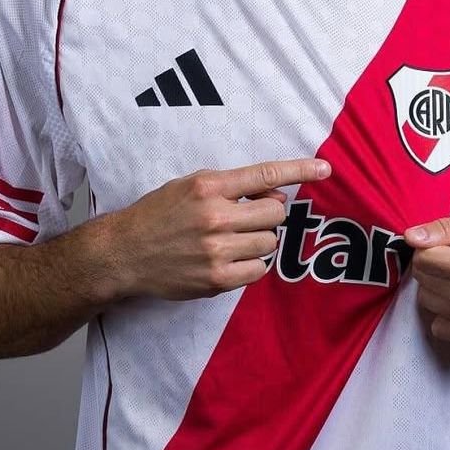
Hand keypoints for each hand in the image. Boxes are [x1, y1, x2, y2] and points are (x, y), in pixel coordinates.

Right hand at [91, 158, 330, 301]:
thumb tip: (275, 196)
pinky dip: (252, 265)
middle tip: (248, 218)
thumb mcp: (191, 186)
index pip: (265, 175)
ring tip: (230, 240)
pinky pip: (258, 271)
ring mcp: (217, 250)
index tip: (325, 170)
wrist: (124, 253)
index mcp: (208, 186)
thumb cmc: (158, 214)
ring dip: (258, 240)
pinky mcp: (216, 279)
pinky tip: (230, 259)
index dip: (299, 171)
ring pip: (269, 243)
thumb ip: (232, 188)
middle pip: (275, 214)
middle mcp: (215, 216)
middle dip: (269, 214)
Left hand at [405, 209, 449, 346]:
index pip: (423, 260)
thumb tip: (412, 237)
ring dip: (439, 287)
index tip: (448, 241)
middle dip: (434, 265)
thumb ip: (446, 228)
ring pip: (429, 305)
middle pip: (424, 283)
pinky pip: (443, 329)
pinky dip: (447, 312)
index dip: (430, 245)